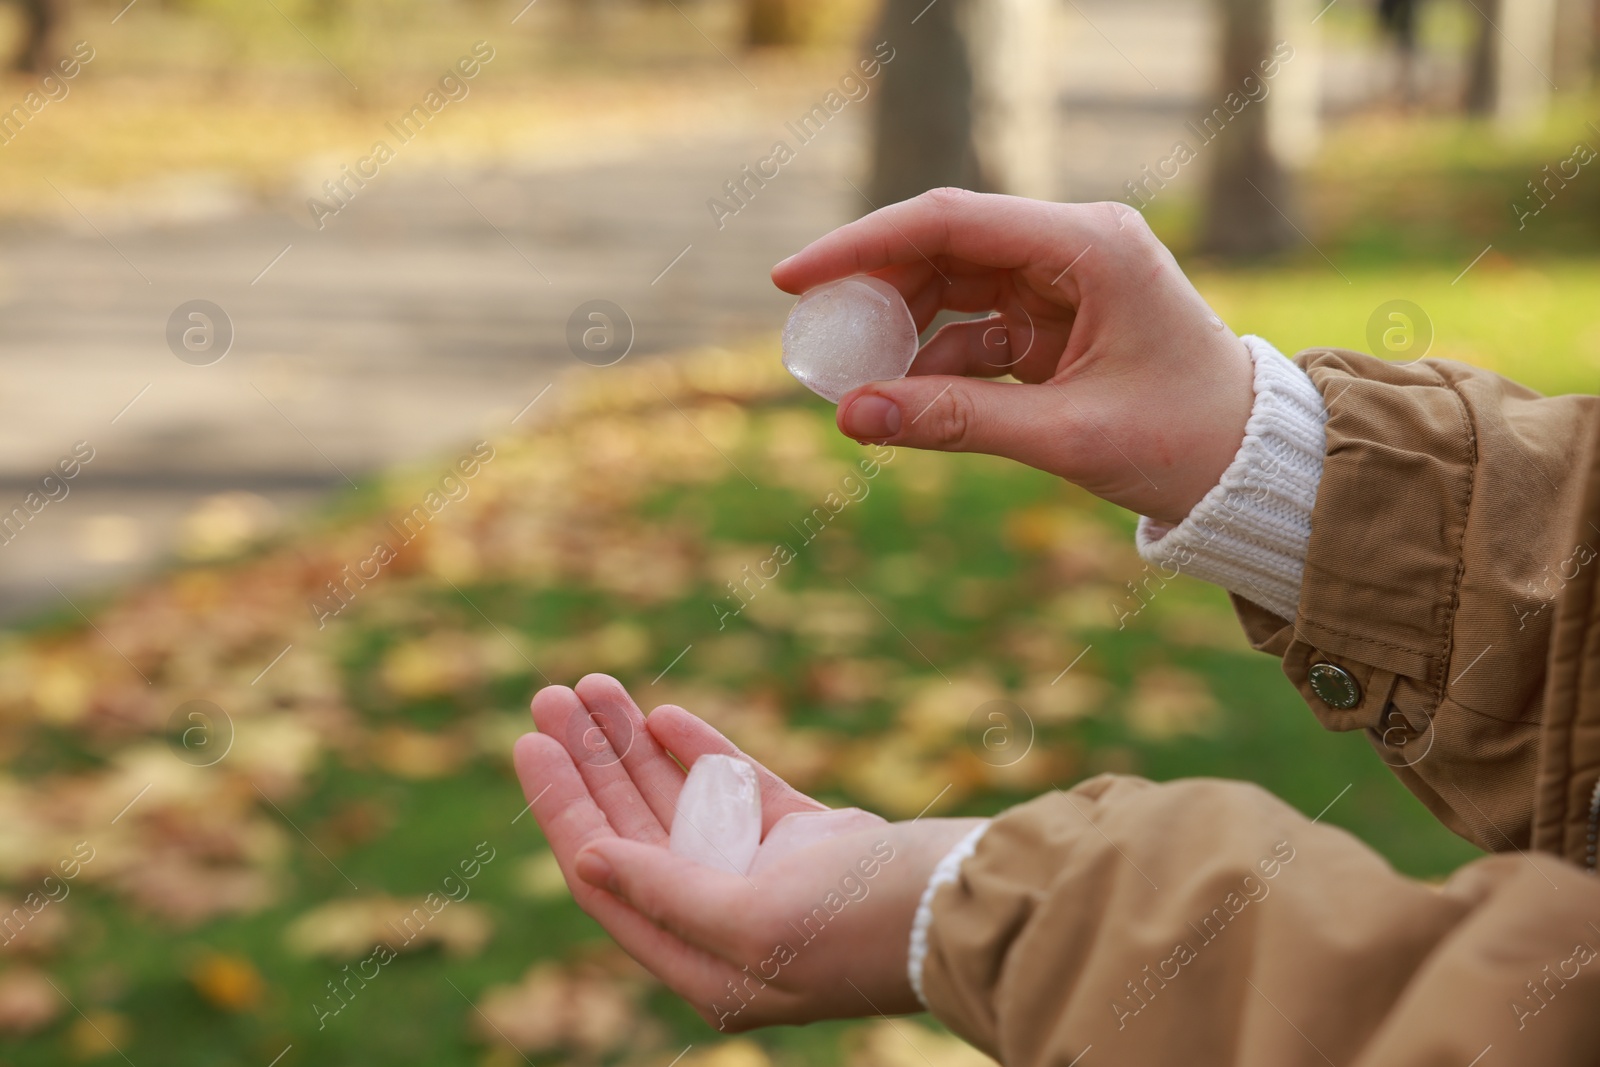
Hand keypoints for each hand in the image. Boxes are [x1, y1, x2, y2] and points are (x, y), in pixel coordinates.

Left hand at [513, 674, 984, 1029]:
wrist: (970, 904)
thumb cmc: (861, 928)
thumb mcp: (752, 924)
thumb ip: (665, 892)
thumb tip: (589, 858)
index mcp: (704, 961)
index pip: (608, 875)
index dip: (563, 808)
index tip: (529, 745)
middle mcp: (727, 920)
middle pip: (636, 829)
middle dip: (591, 763)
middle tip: (550, 697)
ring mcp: (770, 875)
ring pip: (681, 799)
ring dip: (635, 745)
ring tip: (592, 686)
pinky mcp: (809, 838)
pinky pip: (737, 788)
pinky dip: (700, 752)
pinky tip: (660, 716)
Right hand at [772, 189, 1254, 524]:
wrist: (1253, 470)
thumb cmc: (1184, 443)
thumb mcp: (1066, 436)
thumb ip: (955, 422)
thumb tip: (850, 418)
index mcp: (1091, 246)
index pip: (953, 221)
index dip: (863, 245)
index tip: (793, 280)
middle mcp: (1075, 246)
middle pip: (945, 247)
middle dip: (874, 293)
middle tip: (815, 340)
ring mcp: (1065, 281)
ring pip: (953, 287)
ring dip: (902, 332)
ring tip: (855, 382)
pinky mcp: (1057, 319)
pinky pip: (975, 327)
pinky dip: (936, 362)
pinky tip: (907, 402)